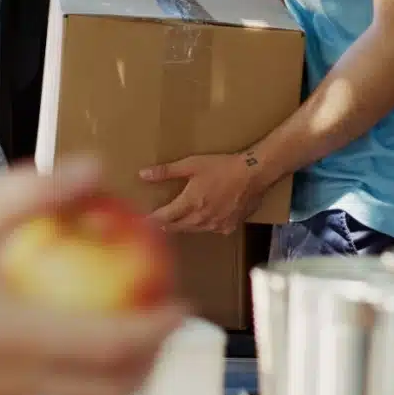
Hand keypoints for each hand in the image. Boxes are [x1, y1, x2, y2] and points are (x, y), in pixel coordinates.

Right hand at [0, 157, 185, 394]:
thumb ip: (27, 192)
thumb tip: (94, 169)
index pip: (106, 348)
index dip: (157, 330)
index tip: (182, 303)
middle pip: (104, 394)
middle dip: (150, 362)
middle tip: (166, 320)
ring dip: (110, 371)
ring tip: (126, 324)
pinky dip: (65, 375)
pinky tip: (65, 337)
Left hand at [141, 153, 262, 233]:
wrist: (253, 174)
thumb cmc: (222, 167)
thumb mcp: (192, 164)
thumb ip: (166, 171)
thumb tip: (143, 175)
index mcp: (189, 203)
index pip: (163, 218)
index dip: (150, 221)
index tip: (140, 222)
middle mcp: (201, 219)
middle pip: (175, 227)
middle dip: (164, 224)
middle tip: (154, 222)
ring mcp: (215, 226)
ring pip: (192, 230)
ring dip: (182, 226)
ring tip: (175, 221)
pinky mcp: (228, 227)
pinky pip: (210, 230)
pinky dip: (203, 226)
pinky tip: (203, 219)